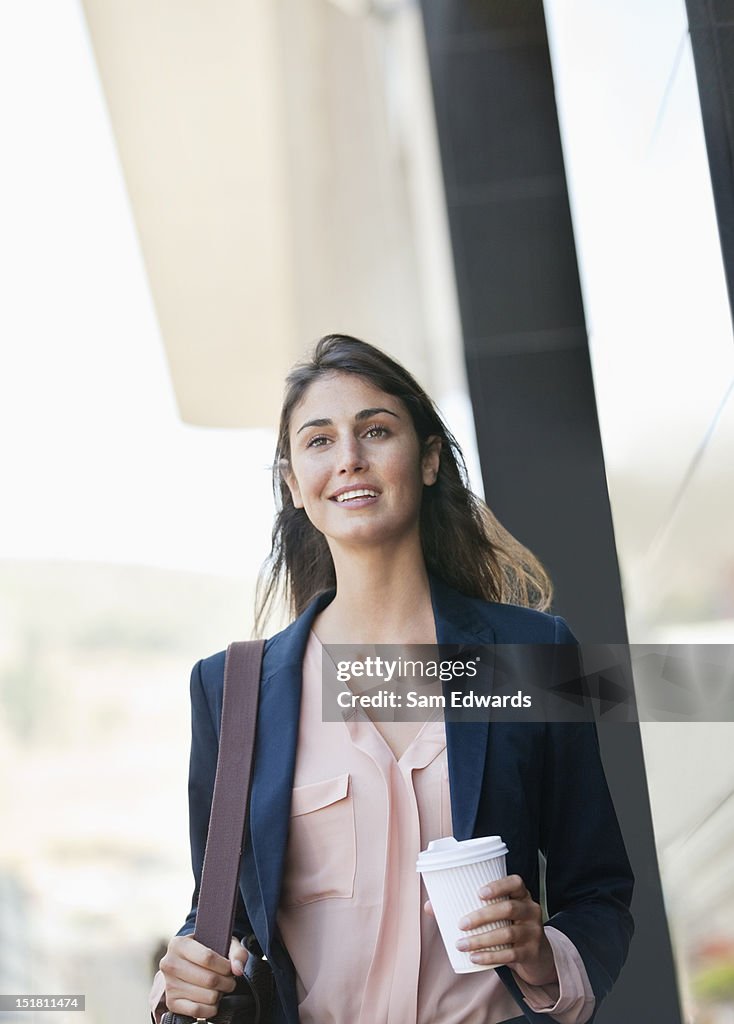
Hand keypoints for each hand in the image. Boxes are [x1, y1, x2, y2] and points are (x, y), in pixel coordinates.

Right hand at [159, 934, 248, 1017]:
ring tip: (219, 987)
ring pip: (207, 996)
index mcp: (179, 944)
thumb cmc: (207, 951)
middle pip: (209, 979)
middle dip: (226, 982)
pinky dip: (211, 1008)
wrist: (188, 963)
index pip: (207, 957)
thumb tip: (238, 970)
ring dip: (220, 994)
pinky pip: (198, 1011)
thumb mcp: (223, 943)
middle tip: (229, 979)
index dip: (225, 966)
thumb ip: (236, 952)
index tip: (230, 968)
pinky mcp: (172, 1003)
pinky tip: (212, 999)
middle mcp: (169, 964)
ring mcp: (169, 985)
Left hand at [424, 874, 557, 987]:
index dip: (499, 885)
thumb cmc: (507, 926)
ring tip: (461, 944)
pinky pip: (510, 954)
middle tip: (461, 924)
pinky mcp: (531, 953)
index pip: (516, 882)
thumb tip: (429, 906)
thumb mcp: (496, 914)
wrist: (536, 955)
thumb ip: (466, 907)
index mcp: (522, 895)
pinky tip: (474, 958)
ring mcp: (533, 932)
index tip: (479, 892)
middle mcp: (531, 910)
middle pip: (509, 908)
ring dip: (481, 940)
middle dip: (482, 915)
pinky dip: (490, 957)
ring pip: (508, 934)